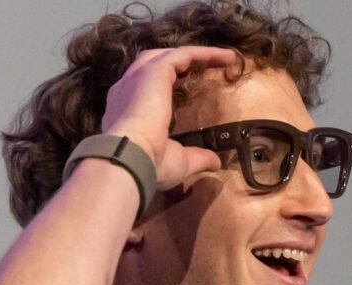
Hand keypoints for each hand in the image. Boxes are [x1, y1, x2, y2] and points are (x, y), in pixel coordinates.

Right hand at [101, 46, 235, 189]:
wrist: (131, 158)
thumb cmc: (148, 164)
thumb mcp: (178, 162)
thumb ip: (196, 157)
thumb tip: (215, 161)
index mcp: (126, 110)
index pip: (143, 87)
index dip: (166, 83)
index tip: (186, 84)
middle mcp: (127, 90)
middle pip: (153, 63)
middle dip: (178, 62)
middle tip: (203, 66)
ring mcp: (138, 78)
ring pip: (168, 55)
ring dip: (195, 55)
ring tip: (222, 58)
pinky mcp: (154, 71)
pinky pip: (182, 54)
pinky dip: (203, 53)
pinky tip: (225, 57)